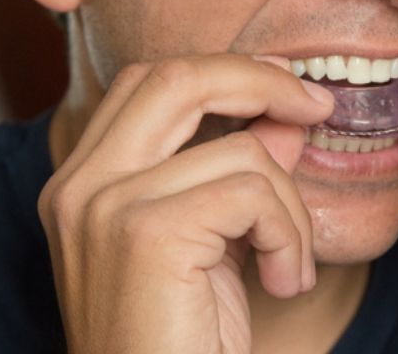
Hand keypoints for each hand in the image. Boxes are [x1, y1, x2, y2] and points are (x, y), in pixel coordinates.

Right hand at [38, 55, 333, 353]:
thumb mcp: (216, 240)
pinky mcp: (148, 234)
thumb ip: (240, 168)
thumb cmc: (182, 340)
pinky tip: (284, 280)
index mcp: (86, 179)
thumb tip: (286, 114)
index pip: (151, 82)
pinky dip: (290, 234)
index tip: (283, 85)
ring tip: (290, 261)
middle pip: (177, 77)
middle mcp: (81, 184)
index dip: (224, 71)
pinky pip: (254, 194)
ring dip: (290, 203)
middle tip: (315, 107)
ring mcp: (106, 205)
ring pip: (241, 149)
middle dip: (259, 80)